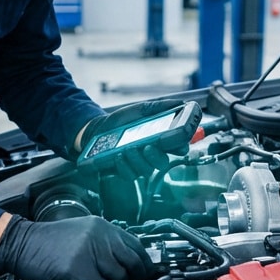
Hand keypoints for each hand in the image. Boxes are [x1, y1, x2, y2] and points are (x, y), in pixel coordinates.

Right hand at [0, 215, 155, 279]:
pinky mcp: (79, 270)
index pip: (137, 246)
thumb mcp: (81, 233)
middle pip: (133, 263)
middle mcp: (100, 237)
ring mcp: (90, 253)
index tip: (144, 275)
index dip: (144, 264)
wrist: (20, 243)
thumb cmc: (47, 242)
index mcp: (102, 227)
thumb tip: (124, 263)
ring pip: (119, 278)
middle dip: (134, 279)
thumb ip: (104, 244)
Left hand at [76, 99, 193, 172]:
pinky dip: (124, 166)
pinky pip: (129, 175)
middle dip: (157, 157)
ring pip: (146, 170)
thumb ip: (160, 107)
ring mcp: (139, 165)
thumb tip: (181, 104)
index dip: (180, 148)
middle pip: (162, 163)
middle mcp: (152, 155)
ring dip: (138, 160)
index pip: (177, 148)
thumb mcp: (141, 110)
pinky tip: (119, 156)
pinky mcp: (125, 171)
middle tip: (149, 147)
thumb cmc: (123, 121)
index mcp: (160, 141)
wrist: (98, 128)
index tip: (180, 146)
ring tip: (128, 149)